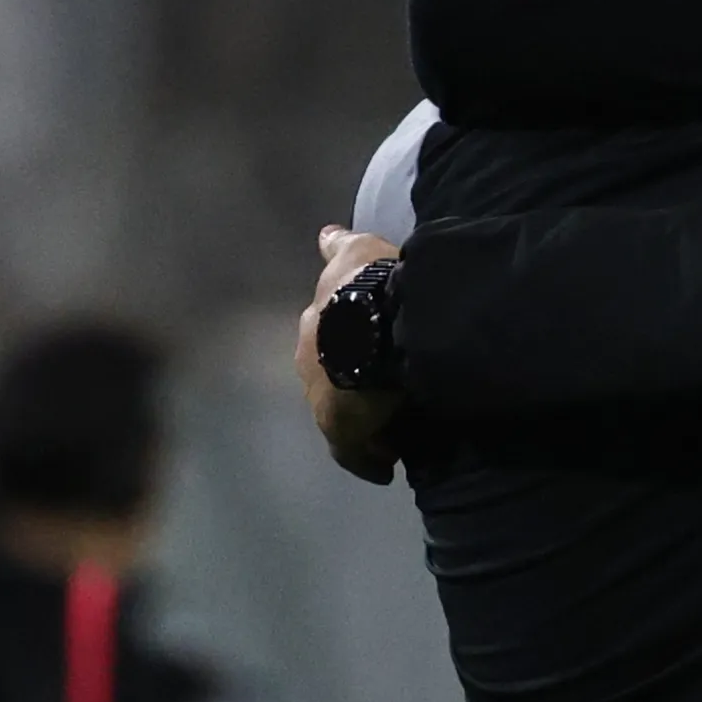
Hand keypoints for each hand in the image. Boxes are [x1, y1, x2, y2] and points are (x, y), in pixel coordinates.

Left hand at [295, 227, 404, 485]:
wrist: (374, 324)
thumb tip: (324, 233)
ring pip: (342, 413)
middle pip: (330, 377)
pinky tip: (386, 468)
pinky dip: (369, 458)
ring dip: (362, 418)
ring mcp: (321, 398)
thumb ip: (340, 246)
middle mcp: (308, 360)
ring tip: (394, 429)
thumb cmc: (370, 284)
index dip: (344, 346)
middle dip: (350, 385)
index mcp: (314, 321)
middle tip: (383, 394)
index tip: (364, 356)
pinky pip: (355, 450)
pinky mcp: (340, 430)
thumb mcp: (356, 252)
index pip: (325, 336)